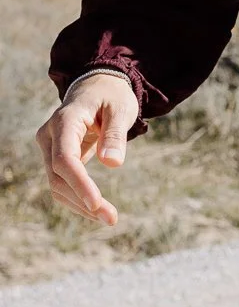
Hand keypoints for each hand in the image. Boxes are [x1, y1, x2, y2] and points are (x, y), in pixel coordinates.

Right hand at [36, 72, 139, 227]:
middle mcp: (49, 135)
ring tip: (109, 218)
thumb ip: (116, 134)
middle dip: (82, 200)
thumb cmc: (112, 96)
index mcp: (65, 120)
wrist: (97, 87)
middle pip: (57, 176)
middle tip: (112, 219)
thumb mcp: (121, 109)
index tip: (97, 203)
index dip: (78, 183)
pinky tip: (97, 210)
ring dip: (80, 205)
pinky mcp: (55, 157)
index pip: (64, 158)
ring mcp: (49, 147)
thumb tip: (113, 163)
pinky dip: (77, 198)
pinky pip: (61, 182)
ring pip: (56, 184)